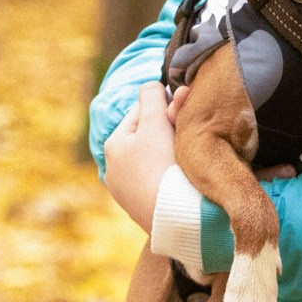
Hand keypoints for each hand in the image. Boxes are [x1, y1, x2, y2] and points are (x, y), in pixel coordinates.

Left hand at [103, 82, 176, 233]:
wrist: (174, 217)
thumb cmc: (162, 164)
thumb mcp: (156, 122)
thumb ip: (153, 98)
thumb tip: (151, 84)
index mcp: (113, 145)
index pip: (140, 111)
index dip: (163, 107)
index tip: (183, 110)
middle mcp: (113, 170)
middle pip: (146, 137)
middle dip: (167, 131)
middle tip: (188, 132)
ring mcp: (127, 193)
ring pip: (152, 160)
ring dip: (169, 153)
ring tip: (187, 156)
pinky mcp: (143, 210)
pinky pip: (158, 183)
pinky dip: (169, 177)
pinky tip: (183, 179)